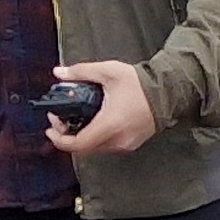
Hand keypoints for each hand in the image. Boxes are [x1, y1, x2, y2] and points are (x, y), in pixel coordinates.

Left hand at [42, 59, 158, 156]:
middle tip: (61, 118)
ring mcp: (125, 144)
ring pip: (95, 147)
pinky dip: (95, 136)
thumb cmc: (140, 83)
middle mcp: (117, 140)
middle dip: (67, 135)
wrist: (169, 91)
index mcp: (110, 125)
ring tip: (76, 117)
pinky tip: (93, 121)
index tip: (50, 128)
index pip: (78, 144)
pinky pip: (107, 145)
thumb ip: (81, 72)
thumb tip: (58, 73)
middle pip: (84, 147)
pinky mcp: (131, 144)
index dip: (59, 139)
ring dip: (81, 136)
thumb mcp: (108, 72)